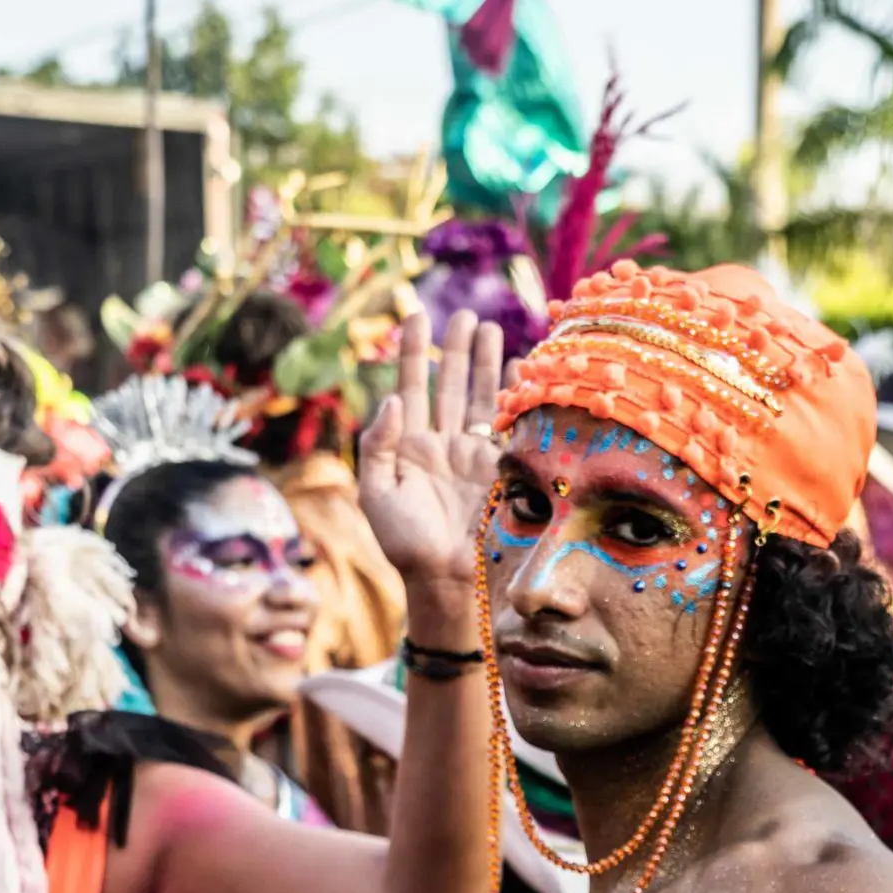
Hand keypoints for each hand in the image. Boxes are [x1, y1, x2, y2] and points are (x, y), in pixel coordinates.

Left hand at [358, 307, 502, 596]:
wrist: (444, 578)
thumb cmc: (404, 543)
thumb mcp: (376, 493)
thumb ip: (379, 444)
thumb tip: (394, 399)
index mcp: (409, 445)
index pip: (412, 385)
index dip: (414, 351)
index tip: (416, 316)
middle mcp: (442, 442)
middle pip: (450, 383)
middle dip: (455, 348)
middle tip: (463, 315)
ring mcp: (473, 455)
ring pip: (481, 397)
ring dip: (484, 363)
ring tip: (487, 328)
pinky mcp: (500, 470)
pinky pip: (508, 425)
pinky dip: (513, 397)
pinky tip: (516, 370)